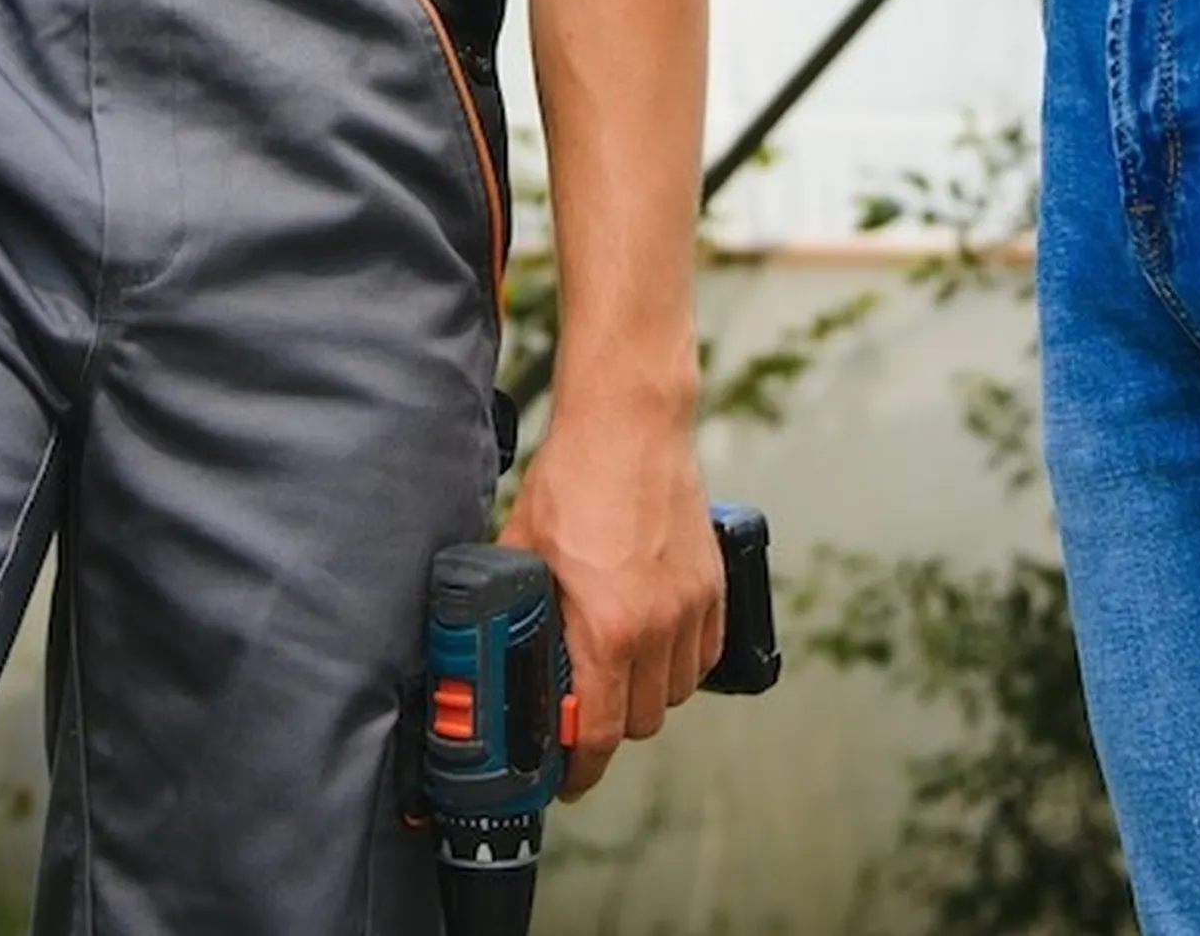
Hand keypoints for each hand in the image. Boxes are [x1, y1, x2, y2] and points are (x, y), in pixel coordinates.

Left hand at [506, 412, 721, 799]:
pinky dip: (682, 664)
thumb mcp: (522, 547)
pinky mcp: (713, 585)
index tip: (567, 776)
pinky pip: (705, 655)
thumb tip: (486, 638)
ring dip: (647, 695)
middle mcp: (658, 626)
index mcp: (607, 628)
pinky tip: (656, 645)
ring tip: (617, 671)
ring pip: (676, 693)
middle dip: (610, 727)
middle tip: (584, 710)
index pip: (601, 731)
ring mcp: (691, 606)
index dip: (581, 767)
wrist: (630, 422)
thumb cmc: (573, 477)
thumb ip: (511, 603)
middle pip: (642, 722)